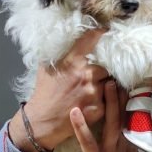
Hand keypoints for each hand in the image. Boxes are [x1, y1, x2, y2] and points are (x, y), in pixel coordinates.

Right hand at [9, 29, 109, 151]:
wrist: (43, 121)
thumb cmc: (44, 93)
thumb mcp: (46, 68)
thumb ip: (60, 54)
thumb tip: (67, 39)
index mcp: (73, 62)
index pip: (91, 40)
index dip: (100, 32)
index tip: (106, 30)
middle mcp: (86, 75)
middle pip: (105, 65)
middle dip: (101, 70)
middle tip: (93, 76)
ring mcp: (94, 92)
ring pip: (108, 83)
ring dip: (103, 86)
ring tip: (91, 91)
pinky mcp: (99, 108)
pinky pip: (108, 99)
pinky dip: (102, 100)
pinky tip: (91, 103)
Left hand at [70, 81, 151, 151]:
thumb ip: (129, 142)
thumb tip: (128, 126)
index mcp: (128, 142)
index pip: (129, 115)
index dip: (128, 97)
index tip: (126, 79)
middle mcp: (122, 143)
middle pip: (122, 114)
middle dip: (121, 93)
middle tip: (118, 71)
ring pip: (110, 123)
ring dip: (108, 102)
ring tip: (105, 83)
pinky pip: (89, 142)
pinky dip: (82, 127)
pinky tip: (74, 112)